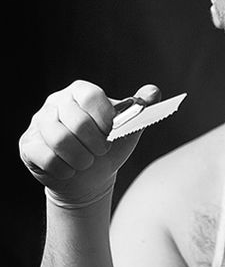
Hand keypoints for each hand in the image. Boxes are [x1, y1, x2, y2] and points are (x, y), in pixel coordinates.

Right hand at [19, 80, 160, 205]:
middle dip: (96, 144)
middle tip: (100, 151)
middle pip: (77, 122)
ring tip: (86, 162)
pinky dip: (65, 170)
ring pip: (60, 141)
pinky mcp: (28, 144)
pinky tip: (69, 169)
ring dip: (81, 159)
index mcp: (80, 91)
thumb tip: (154, 92)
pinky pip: (47, 158)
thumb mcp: (128, 128)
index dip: (104, 119)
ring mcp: (39, 122)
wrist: (89, 176)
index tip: (110, 133)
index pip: (90, 96)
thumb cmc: (108, 147)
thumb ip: (142, 109)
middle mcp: (56, 101)